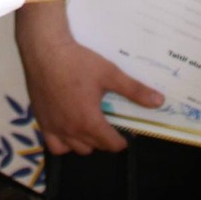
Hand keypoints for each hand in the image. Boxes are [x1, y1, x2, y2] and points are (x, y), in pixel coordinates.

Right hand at [15, 6, 164, 154]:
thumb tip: (159, 101)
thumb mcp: (110, 74)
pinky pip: (54, 145)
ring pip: (75, 149)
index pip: (111, 144)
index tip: (126, 133)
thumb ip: (134, 90)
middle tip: (110, 124)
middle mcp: (71, 130)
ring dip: (85, 142)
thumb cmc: (77, 62)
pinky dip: (64, 143)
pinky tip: (68, 129)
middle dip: (105, 140)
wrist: (44, 51)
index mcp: (89, 122)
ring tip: (90, 127)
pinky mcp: (41, 121)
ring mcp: (54, 127)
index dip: (121, 141)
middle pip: (94, 147)